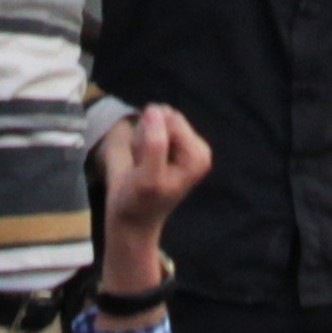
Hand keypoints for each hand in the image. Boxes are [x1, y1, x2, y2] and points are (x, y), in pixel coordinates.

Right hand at [94, 100, 211, 299]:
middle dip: (145, 137)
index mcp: (199, 155)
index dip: (150, 138)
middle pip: (165, 116)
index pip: (171, 121)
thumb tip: (155, 110)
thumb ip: (154, 144)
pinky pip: (148, 124)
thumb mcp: (147, 179)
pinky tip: (140, 163)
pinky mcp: (171, 144)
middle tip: (142, 167)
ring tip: (141, 167)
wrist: (132, 221)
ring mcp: (185, 145)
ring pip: (155, 118)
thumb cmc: (138, 203)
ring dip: (140, 140)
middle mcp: (198, 148)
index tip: (146, 166)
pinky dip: (138, 141)